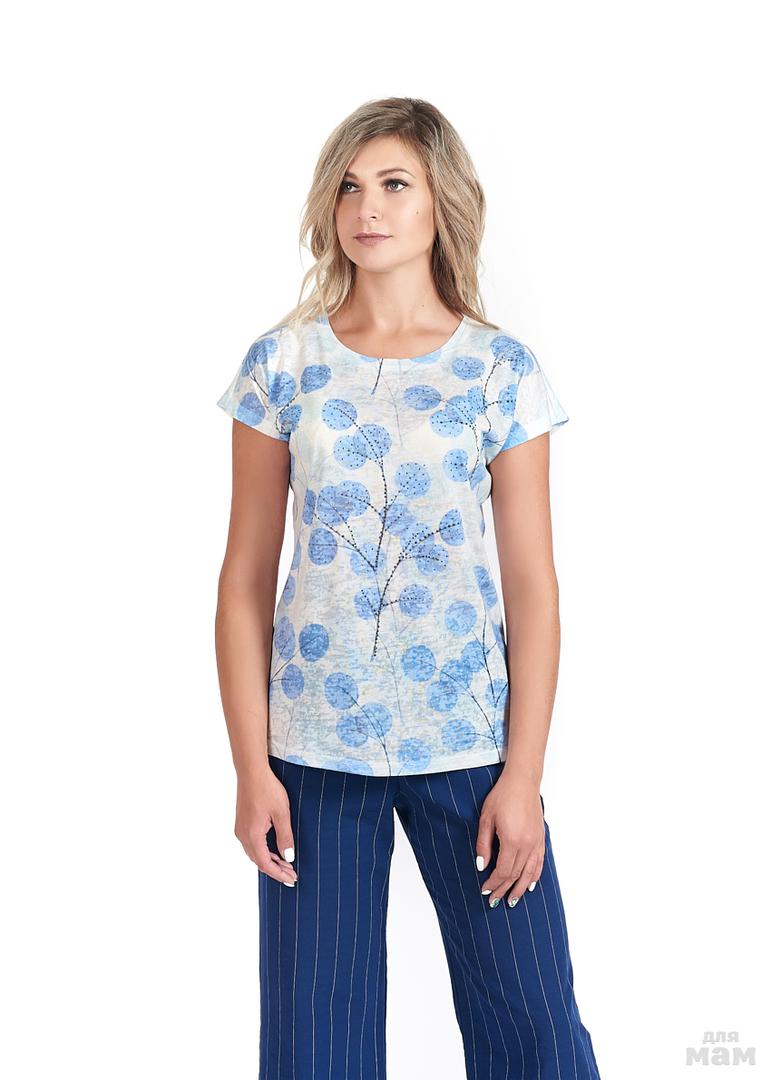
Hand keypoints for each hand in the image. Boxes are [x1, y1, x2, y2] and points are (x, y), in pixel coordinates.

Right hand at [234, 767, 298, 886]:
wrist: (251, 772)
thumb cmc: (267, 789)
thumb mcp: (282, 813)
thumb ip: (285, 837)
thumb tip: (288, 857)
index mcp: (252, 836)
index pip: (265, 864)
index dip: (279, 874)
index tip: (291, 880)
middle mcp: (243, 835)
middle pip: (259, 861)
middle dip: (276, 870)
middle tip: (292, 874)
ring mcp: (240, 829)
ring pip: (254, 853)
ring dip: (270, 860)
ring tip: (286, 864)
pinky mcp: (242, 823)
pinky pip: (252, 844)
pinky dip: (264, 851)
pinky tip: (274, 849)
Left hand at [474, 773, 544, 907]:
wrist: (522, 781)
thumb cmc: (502, 796)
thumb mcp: (486, 819)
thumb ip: (484, 844)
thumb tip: (482, 865)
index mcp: (512, 841)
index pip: (503, 871)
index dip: (494, 883)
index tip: (485, 890)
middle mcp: (527, 845)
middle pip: (515, 874)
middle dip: (504, 889)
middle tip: (494, 900)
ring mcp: (536, 842)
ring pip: (529, 872)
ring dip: (520, 888)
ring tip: (512, 901)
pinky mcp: (541, 838)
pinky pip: (539, 862)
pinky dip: (534, 876)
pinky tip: (530, 884)